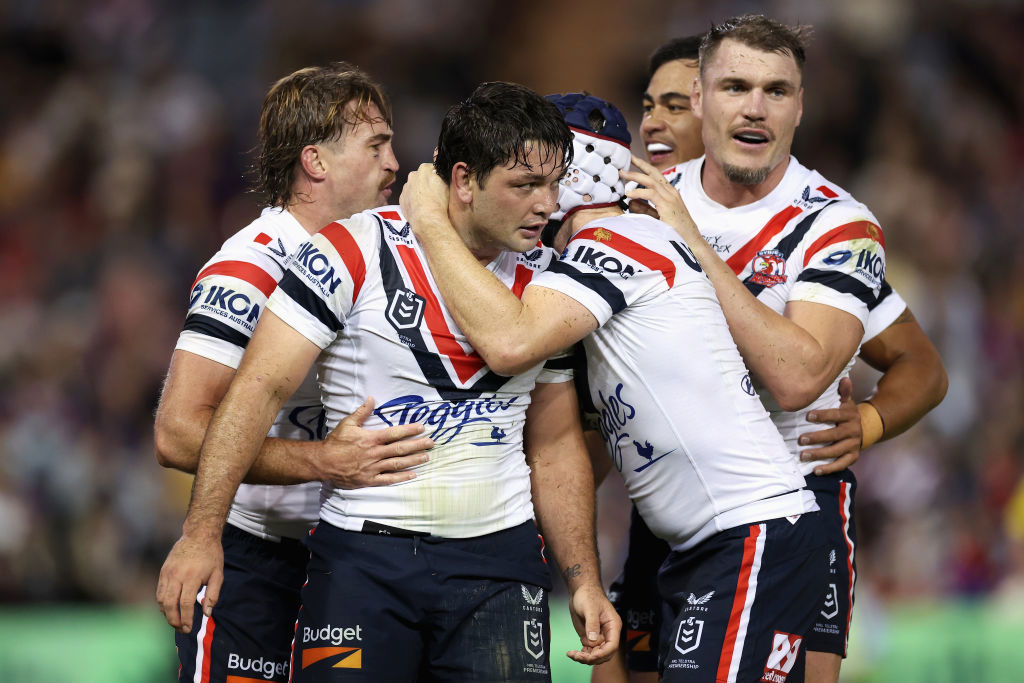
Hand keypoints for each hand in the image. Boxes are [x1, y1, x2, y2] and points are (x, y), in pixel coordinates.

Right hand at [155, 530, 223, 632]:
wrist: (198, 534)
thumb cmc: (211, 555)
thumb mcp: (218, 574)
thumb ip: (213, 595)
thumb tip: (207, 613)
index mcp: (191, 577)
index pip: (185, 603)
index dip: (186, 618)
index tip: (188, 628)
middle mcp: (176, 576)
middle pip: (169, 604)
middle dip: (174, 620)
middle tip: (181, 629)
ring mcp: (167, 573)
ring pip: (161, 599)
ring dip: (166, 613)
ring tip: (176, 621)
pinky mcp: (163, 571)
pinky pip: (159, 591)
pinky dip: (162, 603)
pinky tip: (170, 609)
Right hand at [313, 397, 432, 487]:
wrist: (323, 462)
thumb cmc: (335, 442)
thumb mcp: (347, 424)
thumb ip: (362, 412)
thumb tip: (372, 398)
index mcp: (371, 439)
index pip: (394, 433)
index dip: (409, 430)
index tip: (422, 427)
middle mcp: (375, 453)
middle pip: (400, 449)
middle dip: (417, 445)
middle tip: (431, 442)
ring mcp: (373, 468)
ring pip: (397, 464)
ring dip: (413, 460)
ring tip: (426, 457)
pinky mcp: (369, 479)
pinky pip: (388, 479)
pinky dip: (402, 478)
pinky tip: (413, 475)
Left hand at [399, 162, 449, 232]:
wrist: (427, 219)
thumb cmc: (438, 202)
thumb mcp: (447, 183)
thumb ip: (442, 175)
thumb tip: (442, 173)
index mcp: (424, 169)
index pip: (432, 168)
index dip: (437, 176)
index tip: (440, 183)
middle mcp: (413, 176)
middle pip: (421, 177)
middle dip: (427, 182)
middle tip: (435, 193)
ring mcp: (406, 187)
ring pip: (414, 186)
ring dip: (420, 191)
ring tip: (428, 201)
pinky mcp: (402, 199)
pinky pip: (409, 196)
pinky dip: (414, 200)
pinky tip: (421, 206)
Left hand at [565, 582, 620, 665]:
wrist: (580, 591)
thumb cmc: (588, 595)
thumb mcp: (590, 608)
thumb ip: (592, 624)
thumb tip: (592, 641)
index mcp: (613, 625)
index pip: (612, 645)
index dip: (602, 653)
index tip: (590, 655)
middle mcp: (607, 633)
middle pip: (604, 653)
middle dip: (592, 657)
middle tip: (577, 656)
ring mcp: (598, 636)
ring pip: (595, 654)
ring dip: (585, 658)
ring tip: (572, 654)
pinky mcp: (590, 637)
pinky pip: (588, 651)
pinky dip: (581, 655)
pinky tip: (572, 653)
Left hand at [621, 155, 700, 243]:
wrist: (690, 241)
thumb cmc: (675, 230)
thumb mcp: (656, 216)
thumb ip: (643, 208)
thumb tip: (630, 201)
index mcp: (669, 193)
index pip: (656, 175)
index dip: (644, 167)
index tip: (633, 160)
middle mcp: (671, 192)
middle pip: (654, 173)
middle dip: (640, 164)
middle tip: (627, 157)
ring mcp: (671, 198)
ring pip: (651, 181)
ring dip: (635, 176)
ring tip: (622, 174)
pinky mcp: (668, 206)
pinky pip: (651, 194)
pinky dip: (639, 192)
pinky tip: (629, 194)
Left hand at [800, 377, 860, 474]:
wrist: (862, 429)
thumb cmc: (845, 414)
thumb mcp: (845, 402)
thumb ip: (843, 392)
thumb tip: (844, 378)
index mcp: (850, 415)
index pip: (836, 415)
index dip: (822, 416)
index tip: (807, 416)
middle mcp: (854, 431)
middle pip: (835, 435)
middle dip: (817, 437)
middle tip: (800, 439)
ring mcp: (854, 445)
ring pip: (836, 451)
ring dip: (819, 454)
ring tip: (803, 455)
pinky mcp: (853, 457)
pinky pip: (841, 464)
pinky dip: (829, 468)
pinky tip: (816, 470)